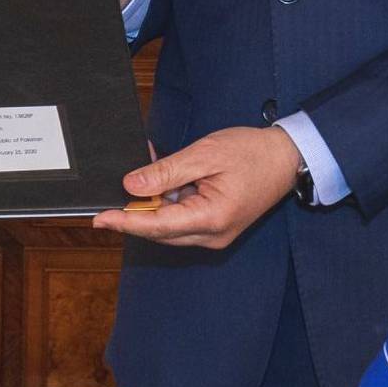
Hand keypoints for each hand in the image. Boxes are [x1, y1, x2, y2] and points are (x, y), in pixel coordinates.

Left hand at [92, 126, 301, 248]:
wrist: (288, 158)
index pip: (157, 226)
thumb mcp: (204, 155)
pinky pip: (181, 218)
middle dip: (133, 214)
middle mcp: (213, 234)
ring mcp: (215, 232)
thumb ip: (166, 172)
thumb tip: (132, 186)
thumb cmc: (251, 152)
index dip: (125, 222)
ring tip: (137, 179)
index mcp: (212, 218)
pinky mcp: (215, 225)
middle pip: (160, 230)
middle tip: (108, 197)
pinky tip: (157, 182)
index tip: (99, 219)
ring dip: (150, 206)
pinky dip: (166, 202)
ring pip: (169, 226)